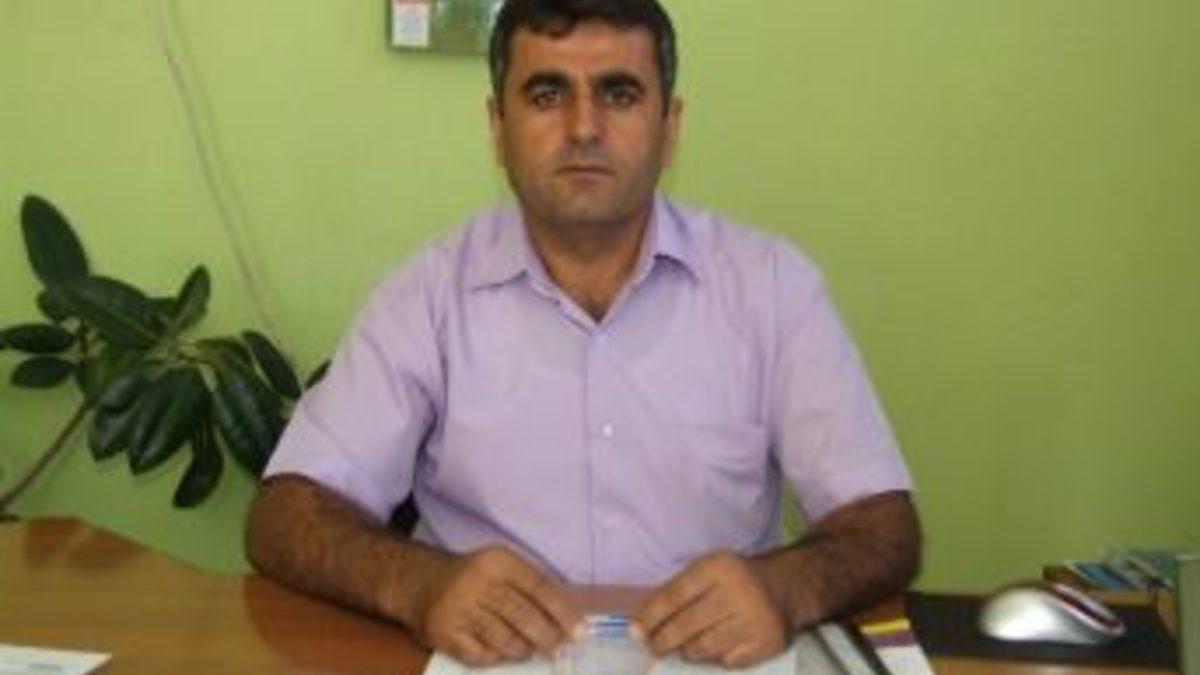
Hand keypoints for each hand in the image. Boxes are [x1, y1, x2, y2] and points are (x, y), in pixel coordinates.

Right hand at [414, 545, 580, 666]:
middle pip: (523, 616)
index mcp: (498, 562)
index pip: (538, 588)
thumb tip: (570, 618)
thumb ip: (533, 586)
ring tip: (529, 648)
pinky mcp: (444, 634)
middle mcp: (477, 583)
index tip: (580, 632)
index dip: (562, 612)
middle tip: (559, 650)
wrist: (422, 582)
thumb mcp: (503, 567)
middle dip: (547, 637)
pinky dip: (496, 657)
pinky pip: (481, 655)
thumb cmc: (475, 577)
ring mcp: (459, 610)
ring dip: (523, 648)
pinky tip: (500, 650)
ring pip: (504, 639)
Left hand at [635, 552, 787, 667]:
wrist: (784, 588)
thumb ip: (676, 592)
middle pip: (686, 625)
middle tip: (655, 646)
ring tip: (684, 647)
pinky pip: (727, 661)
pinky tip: (713, 649)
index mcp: (719, 568)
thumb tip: (641, 625)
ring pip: (704, 647)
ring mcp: (754, 620)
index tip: (636, 632)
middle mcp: (738, 592)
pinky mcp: (767, 643)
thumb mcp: (707, 570)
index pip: (675, 596)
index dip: (651, 617)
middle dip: (663, 640)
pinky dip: (714, 658)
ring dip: (688, 650)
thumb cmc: (734, 579)